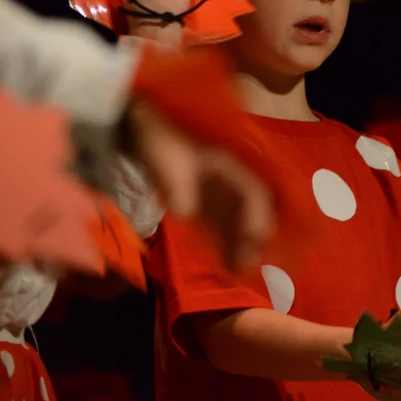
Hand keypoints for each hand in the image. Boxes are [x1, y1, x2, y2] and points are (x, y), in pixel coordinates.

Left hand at [124, 99, 271, 270]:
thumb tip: (187, 212)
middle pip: (255, 209)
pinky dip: (227, 243)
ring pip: (242, 221)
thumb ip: (177, 184)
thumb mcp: (166, 158)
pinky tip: (224, 264)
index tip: (254, 239)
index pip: (255, 190)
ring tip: (237, 273)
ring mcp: (223, 190)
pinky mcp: (210, 201)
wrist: (142, 127)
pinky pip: (225, 224)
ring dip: (242, 245)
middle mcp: (235, 177)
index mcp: (233, 160)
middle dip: (254, 237)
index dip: (258, 215)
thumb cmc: (160, 139)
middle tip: (246, 265)